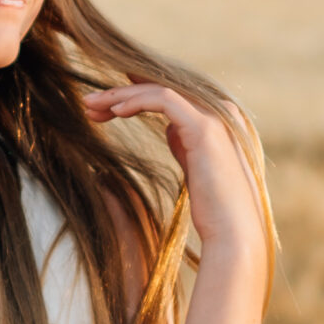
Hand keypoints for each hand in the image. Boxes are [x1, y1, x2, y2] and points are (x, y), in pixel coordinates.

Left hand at [82, 81, 264, 258]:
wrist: (234, 235)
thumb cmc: (215, 212)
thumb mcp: (196, 170)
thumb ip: (186, 145)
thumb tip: (171, 129)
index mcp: (219, 119)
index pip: (171, 94)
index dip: (136, 93)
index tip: (104, 104)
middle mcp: (220, 111)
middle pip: (162, 88)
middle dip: (122, 93)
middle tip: (89, 104)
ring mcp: (215, 117)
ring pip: (159, 90)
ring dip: (121, 95)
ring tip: (91, 106)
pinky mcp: (205, 128)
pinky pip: (164, 100)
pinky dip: (136, 100)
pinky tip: (115, 110)